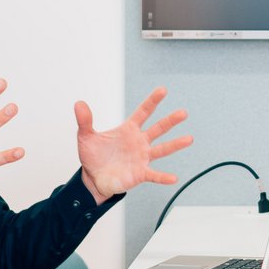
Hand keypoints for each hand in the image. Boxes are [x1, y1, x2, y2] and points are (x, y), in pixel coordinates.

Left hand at [74, 86, 192, 202]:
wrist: (93, 178)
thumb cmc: (93, 157)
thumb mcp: (85, 137)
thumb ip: (85, 121)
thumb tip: (79, 104)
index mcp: (128, 130)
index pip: (143, 112)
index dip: (152, 101)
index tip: (162, 90)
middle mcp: (139, 142)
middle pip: (158, 128)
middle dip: (170, 121)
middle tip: (183, 113)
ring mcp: (142, 157)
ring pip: (162, 149)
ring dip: (175, 144)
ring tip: (189, 139)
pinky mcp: (140, 173)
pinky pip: (154, 175)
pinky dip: (163, 177)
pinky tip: (174, 177)